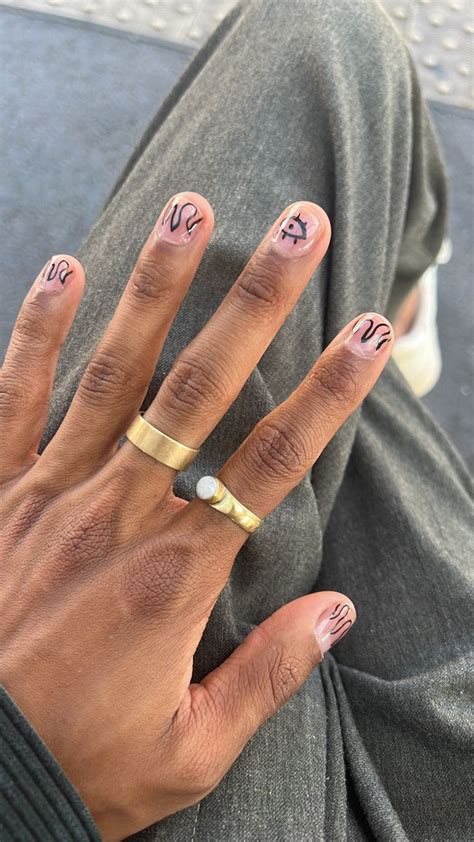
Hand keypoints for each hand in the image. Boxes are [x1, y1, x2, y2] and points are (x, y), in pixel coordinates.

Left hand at [0, 192, 391, 839]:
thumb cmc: (76, 764)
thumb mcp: (189, 751)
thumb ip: (267, 675)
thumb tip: (337, 610)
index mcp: (174, 574)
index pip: (271, 464)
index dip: (328, 394)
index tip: (369, 336)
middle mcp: (116, 513)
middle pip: (200, 388)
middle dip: (257, 301)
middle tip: (299, 227)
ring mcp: (47, 493)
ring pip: (112, 370)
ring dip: (156, 286)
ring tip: (189, 210)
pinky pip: (12, 396)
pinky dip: (36, 331)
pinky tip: (63, 269)